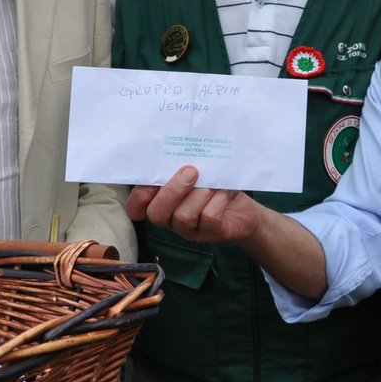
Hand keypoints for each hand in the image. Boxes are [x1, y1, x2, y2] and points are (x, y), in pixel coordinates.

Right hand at [125, 165, 263, 243]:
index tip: (155, 179)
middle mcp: (171, 219)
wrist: (244, 208)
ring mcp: (190, 229)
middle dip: (173, 190)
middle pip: (157, 213)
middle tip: (191, 172)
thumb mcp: (195, 173)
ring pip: (183, 216)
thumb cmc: (214, 184)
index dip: (138, 196)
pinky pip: (208, 218)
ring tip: (212, 183)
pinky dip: (217, 201)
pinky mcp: (212, 233)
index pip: (136, 207)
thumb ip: (180, 166)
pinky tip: (224, 192)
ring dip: (199, 194)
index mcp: (161, 202)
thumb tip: (175, 148)